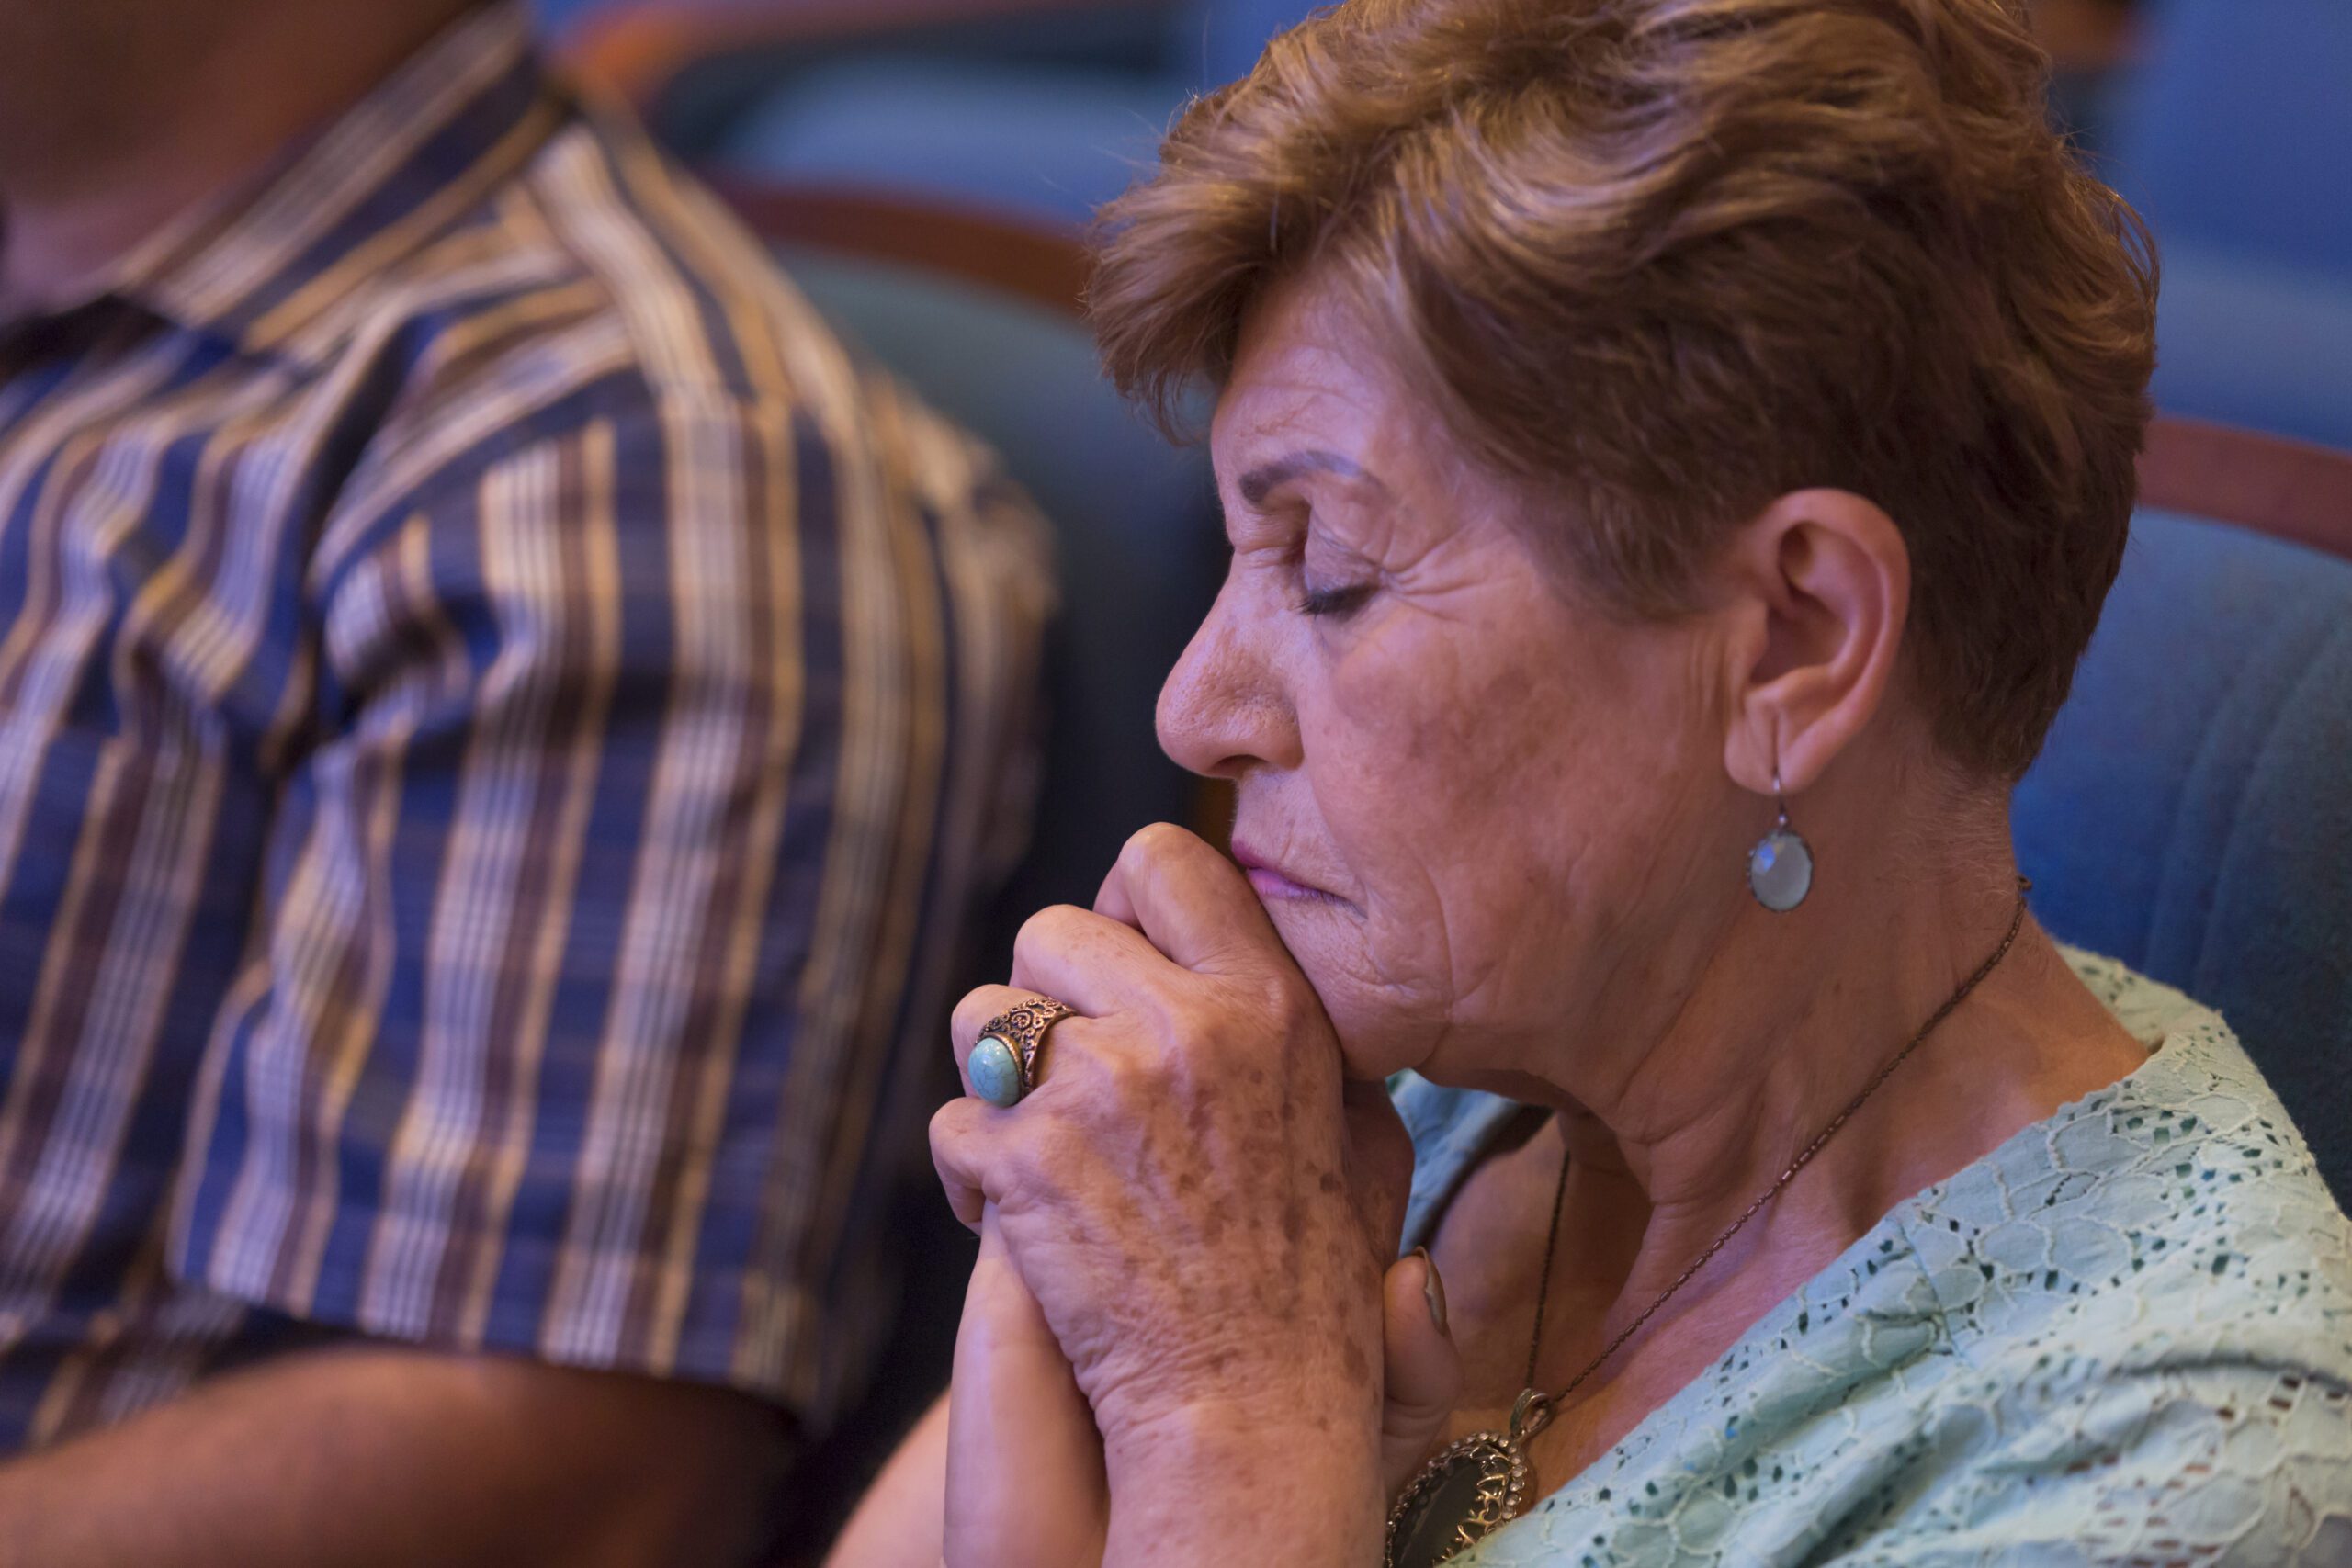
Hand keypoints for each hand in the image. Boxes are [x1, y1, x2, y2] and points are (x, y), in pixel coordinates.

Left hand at [929, 825, 1448, 1561]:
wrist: (1252, 1411)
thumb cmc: (1316, 1286)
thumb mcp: (1366, 1142)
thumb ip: (1319, 1042)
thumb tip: (1260, 971)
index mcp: (1266, 1004)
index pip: (1162, 858)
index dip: (1124, 903)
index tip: (1125, 963)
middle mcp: (1180, 1027)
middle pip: (1048, 930)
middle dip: (1049, 998)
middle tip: (1076, 1074)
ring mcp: (1094, 1092)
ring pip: (981, 1018)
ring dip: (1000, 1078)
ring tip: (1041, 1141)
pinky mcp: (1022, 1165)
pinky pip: (955, 1121)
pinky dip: (973, 1173)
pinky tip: (1016, 1218)